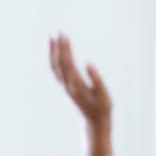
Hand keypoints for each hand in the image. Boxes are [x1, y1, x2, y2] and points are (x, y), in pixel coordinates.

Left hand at [50, 34, 112, 155]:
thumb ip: (97, 79)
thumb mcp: (104, 95)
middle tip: (59, 32)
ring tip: (52, 39)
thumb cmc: (102, 109)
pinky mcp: (66, 88)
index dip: (65, 50)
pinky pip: (56, 72)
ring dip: (52, 53)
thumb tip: (88, 64)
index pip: (68, 64)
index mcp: (77, 87)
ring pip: (55, 68)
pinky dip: (54, 60)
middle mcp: (68, 87)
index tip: (65, 36)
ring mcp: (65, 88)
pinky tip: (56, 52)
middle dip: (58, 48)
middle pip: (59, 64)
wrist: (94, 123)